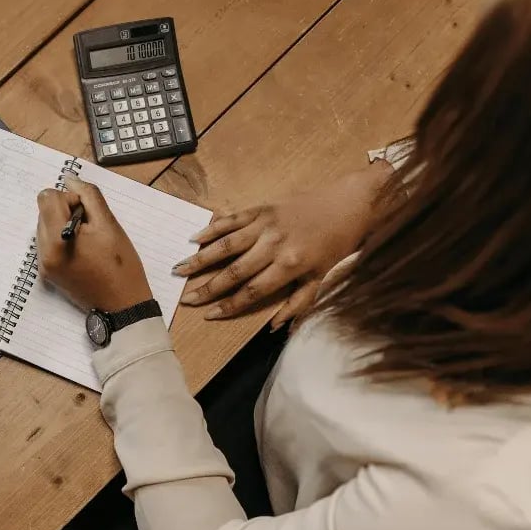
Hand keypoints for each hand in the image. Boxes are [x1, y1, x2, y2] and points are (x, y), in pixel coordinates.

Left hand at [36, 175, 152, 311]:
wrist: (122, 305)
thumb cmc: (120, 265)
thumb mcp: (108, 224)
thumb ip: (88, 196)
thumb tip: (69, 179)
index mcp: (56, 240)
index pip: (47, 198)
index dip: (69, 198)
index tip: (87, 213)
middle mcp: (43, 253)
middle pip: (44, 211)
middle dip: (66, 212)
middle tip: (91, 229)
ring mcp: (43, 265)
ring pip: (45, 226)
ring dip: (64, 225)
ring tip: (88, 242)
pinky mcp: (48, 273)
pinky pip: (48, 243)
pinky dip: (62, 240)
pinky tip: (82, 252)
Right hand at [172, 161, 392, 327]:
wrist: (351, 202)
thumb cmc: (339, 243)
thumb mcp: (324, 277)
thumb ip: (299, 303)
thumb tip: (276, 327)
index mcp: (290, 265)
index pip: (252, 291)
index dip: (230, 305)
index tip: (209, 315)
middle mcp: (273, 245)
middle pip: (234, 271)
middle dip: (208, 287)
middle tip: (186, 298)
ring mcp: (265, 224)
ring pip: (226, 245)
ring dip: (201, 258)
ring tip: (179, 269)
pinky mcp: (262, 208)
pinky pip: (232, 220)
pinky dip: (212, 229)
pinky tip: (194, 239)